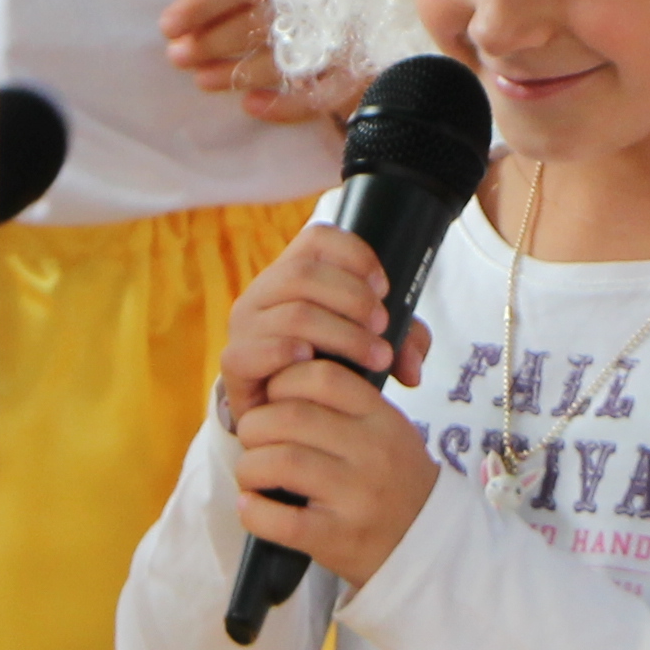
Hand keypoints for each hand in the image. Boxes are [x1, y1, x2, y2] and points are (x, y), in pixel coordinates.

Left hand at [161, 0, 357, 125]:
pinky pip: (319, 95)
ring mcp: (346, 33)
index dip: (202, 3)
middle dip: (211, 40)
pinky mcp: (365, 68)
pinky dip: (283, 104)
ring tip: (202, 80)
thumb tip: (204, 13)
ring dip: (236, 72)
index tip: (168, 24)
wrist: (418, 0)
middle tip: (178, 56)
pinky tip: (252, 105)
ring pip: (280, 59)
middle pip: (255, 20)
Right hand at [215, 223, 404, 429]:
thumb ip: (402, 345)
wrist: (281, 411)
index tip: (385, 287)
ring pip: (294, 314)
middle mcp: (263, 291)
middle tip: (384, 329)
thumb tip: (415, 370)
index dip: (354, 254)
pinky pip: (254, 350)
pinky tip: (314, 364)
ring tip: (376, 356)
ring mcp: (244, 326)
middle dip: (354, 299)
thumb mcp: (368, 346)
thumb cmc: (327, 366)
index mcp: (293, 272)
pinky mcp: (234, 362)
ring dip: (343, 335)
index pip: (317, 238)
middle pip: (304, 273)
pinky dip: (288, 354)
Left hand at [230, 342, 440, 589]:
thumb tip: (280, 373)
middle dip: (255, 424)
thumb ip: (345, 402)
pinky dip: (254, 511)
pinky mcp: (339, 538)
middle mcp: (373, 452)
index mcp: (383, 418)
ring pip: (280, 462)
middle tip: (253, 438)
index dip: (284, 380)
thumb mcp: (387, 429)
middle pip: (291, 416)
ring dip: (250, 466)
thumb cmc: (393, 479)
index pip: (324, 376)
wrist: (428, 543)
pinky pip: (282, 520)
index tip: (274, 398)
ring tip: (252, 473)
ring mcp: (357, 496)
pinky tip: (252, 505)